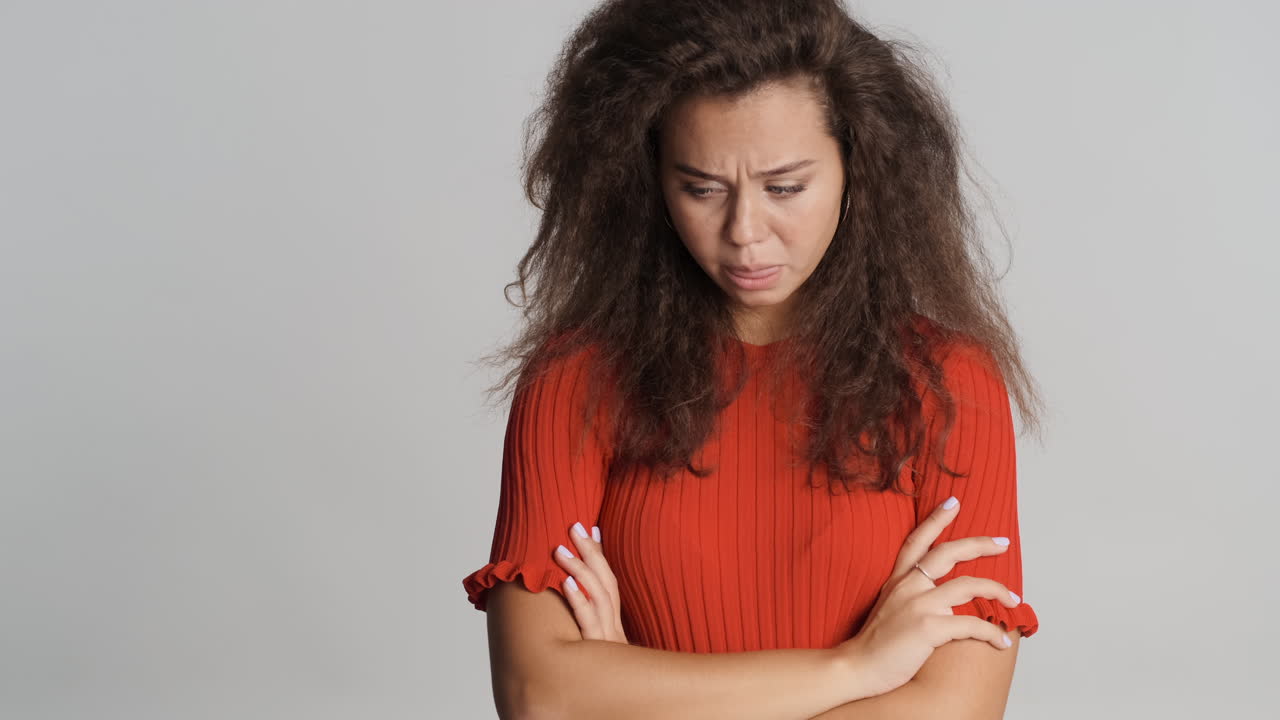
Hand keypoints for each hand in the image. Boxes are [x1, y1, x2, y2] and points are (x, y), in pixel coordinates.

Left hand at [553, 521, 629, 643]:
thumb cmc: (591, 686)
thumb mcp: (590, 648)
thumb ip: (584, 626)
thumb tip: (566, 590)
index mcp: (614, 627)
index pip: (609, 583)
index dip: (600, 555)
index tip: (589, 528)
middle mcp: (614, 630)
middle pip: (607, 583)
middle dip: (592, 552)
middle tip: (574, 527)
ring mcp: (607, 641)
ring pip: (600, 597)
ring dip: (581, 570)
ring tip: (561, 550)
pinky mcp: (595, 653)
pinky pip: (589, 622)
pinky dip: (579, 600)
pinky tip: (566, 583)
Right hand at [835, 496, 1020, 699]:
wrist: (856, 667)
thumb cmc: (874, 643)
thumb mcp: (888, 608)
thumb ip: (909, 595)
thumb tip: (942, 599)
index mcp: (898, 580)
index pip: (917, 541)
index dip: (936, 519)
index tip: (954, 502)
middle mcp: (908, 586)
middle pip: (948, 553)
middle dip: (980, 544)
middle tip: (1002, 542)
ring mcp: (918, 605)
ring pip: (969, 586)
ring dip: (997, 590)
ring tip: (1014, 598)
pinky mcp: (928, 628)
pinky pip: (971, 625)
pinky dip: (991, 633)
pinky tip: (1001, 641)